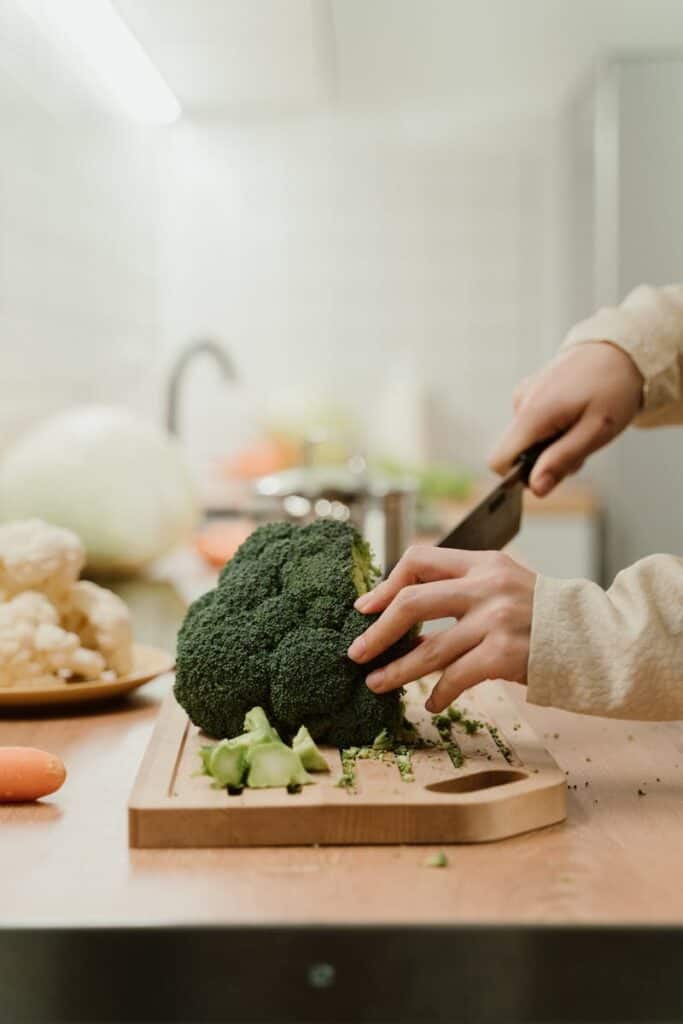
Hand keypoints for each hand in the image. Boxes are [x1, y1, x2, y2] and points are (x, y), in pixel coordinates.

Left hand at [347, 546, 535, 712]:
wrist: (597, 639)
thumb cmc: (545, 616)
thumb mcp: (506, 585)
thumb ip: (465, 590)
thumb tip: (404, 616)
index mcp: (483, 563)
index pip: (420, 559)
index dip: (386, 584)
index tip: (366, 608)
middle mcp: (486, 586)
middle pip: (411, 602)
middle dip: (376, 631)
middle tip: (356, 652)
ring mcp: (495, 620)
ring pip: (428, 649)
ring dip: (396, 670)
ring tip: (376, 683)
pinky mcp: (504, 654)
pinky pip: (455, 677)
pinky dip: (439, 694)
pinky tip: (432, 703)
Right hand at [489, 341, 642, 495]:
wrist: (620, 349)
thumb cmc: (613, 388)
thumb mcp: (595, 432)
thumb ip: (562, 460)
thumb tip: (535, 488)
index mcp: (533, 414)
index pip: (498, 461)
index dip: (519, 477)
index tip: (550, 473)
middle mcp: (521, 403)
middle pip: (516, 453)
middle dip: (545, 460)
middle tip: (580, 446)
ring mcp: (524, 395)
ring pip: (527, 439)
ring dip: (552, 444)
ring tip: (582, 427)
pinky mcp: (531, 391)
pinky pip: (532, 423)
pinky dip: (552, 428)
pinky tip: (574, 415)